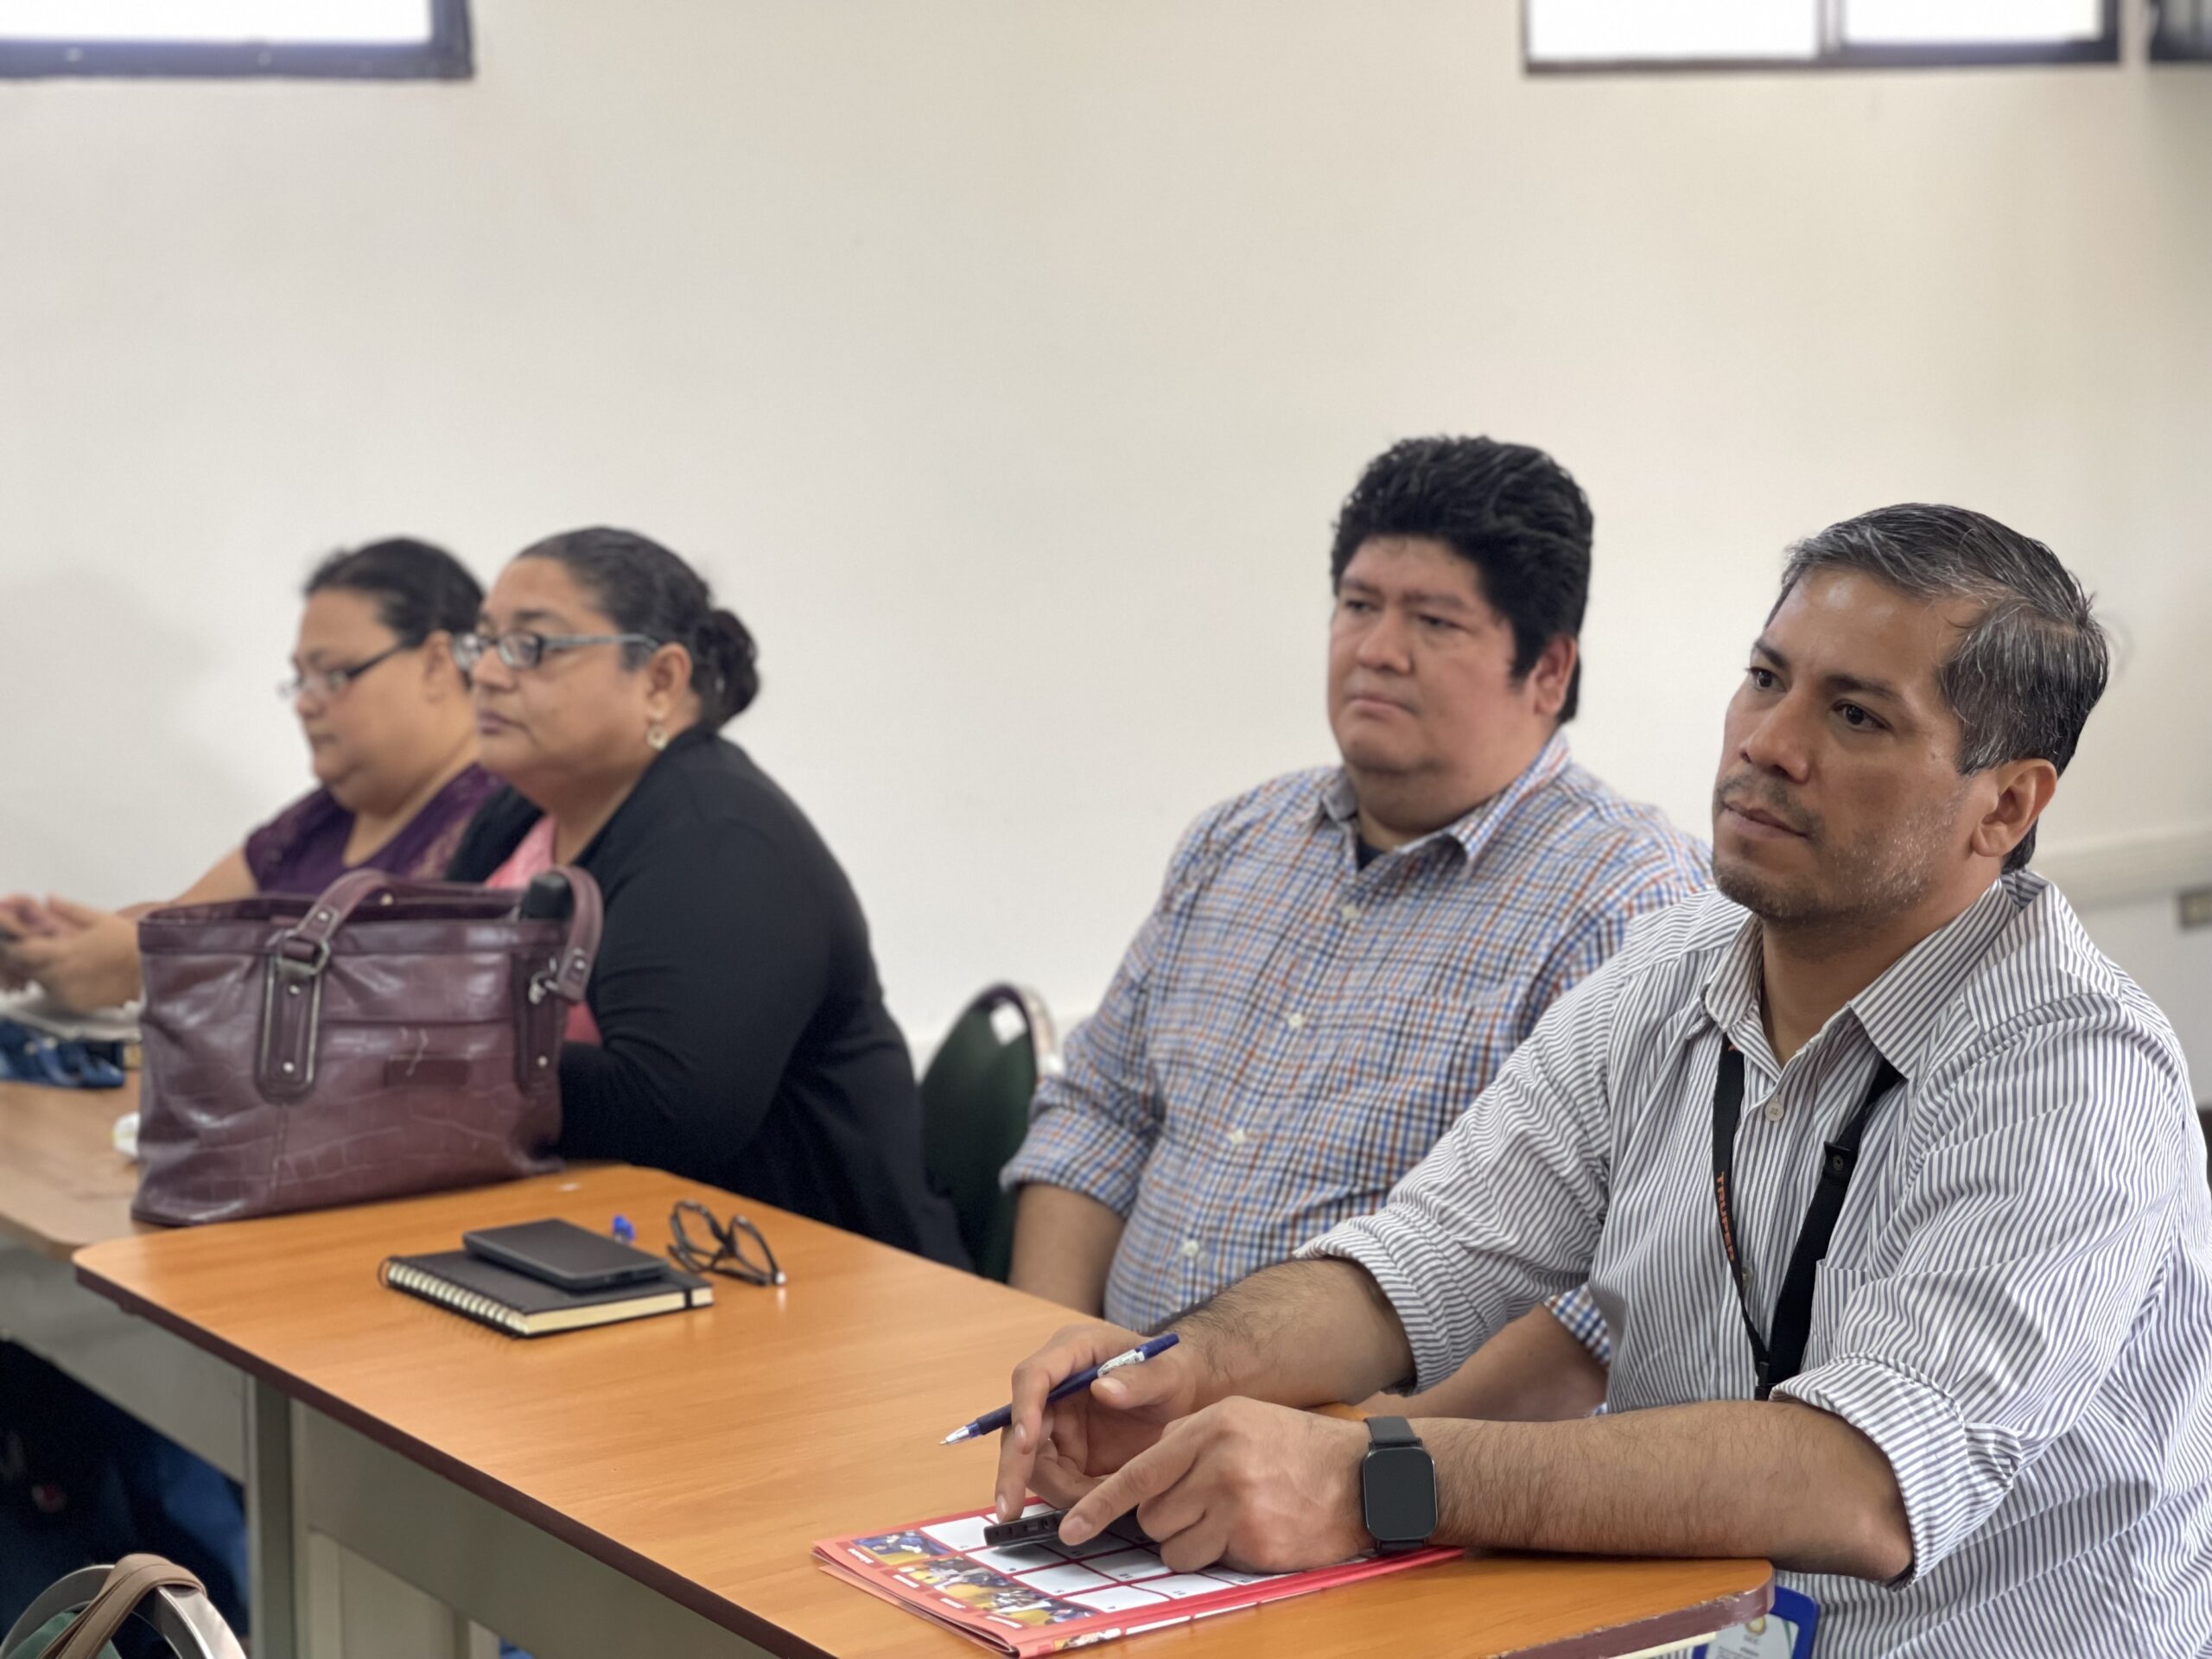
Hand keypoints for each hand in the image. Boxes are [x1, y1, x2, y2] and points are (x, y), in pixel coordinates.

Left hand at [4, 898, 140, 1011]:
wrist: (153, 971)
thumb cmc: (131, 945)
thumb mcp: (100, 919)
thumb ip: (69, 909)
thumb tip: (50, 899)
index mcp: (62, 953)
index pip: (19, 951)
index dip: (13, 944)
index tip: (18, 937)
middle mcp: (59, 976)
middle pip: (26, 967)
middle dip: (30, 956)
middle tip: (47, 946)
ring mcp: (66, 993)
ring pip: (39, 981)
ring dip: (43, 970)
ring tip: (67, 960)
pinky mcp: (75, 1005)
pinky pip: (55, 994)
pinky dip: (58, 984)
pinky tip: (77, 974)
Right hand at [992, 1321, 1208, 1521]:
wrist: (1186, 1397)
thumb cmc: (1174, 1373)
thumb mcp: (1167, 1374)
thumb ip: (1140, 1380)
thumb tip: (1103, 1390)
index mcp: (1072, 1351)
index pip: (1034, 1376)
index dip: (1024, 1409)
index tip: (1026, 1444)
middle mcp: (1055, 1386)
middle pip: (1018, 1426)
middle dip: (1013, 1468)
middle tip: (1009, 1508)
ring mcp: (1058, 1420)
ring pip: (1031, 1461)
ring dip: (1053, 1489)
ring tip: (1094, 1506)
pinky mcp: (1066, 1451)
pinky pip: (1055, 1479)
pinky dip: (1070, 1498)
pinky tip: (1096, 1507)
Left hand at [1058, 1398, 1370, 1573]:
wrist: (1363, 1477)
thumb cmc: (1297, 1448)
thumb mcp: (1242, 1419)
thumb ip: (1188, 1438)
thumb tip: (1144, 1470)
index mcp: (1212, 1427)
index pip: (1139, 1472)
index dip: (1099, 1505)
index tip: (1071, 1529)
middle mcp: (1220, 1464)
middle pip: (1151, 1515)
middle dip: (1165, 1519)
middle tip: (1200, 1506)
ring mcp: (1237, 1506)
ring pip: (1172, 1546)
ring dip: (1189, 1542)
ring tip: (1227, 1519)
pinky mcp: (1254, 1542)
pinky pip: (1205, 1561)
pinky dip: (1217, 1554)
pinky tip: (1249, 1531)